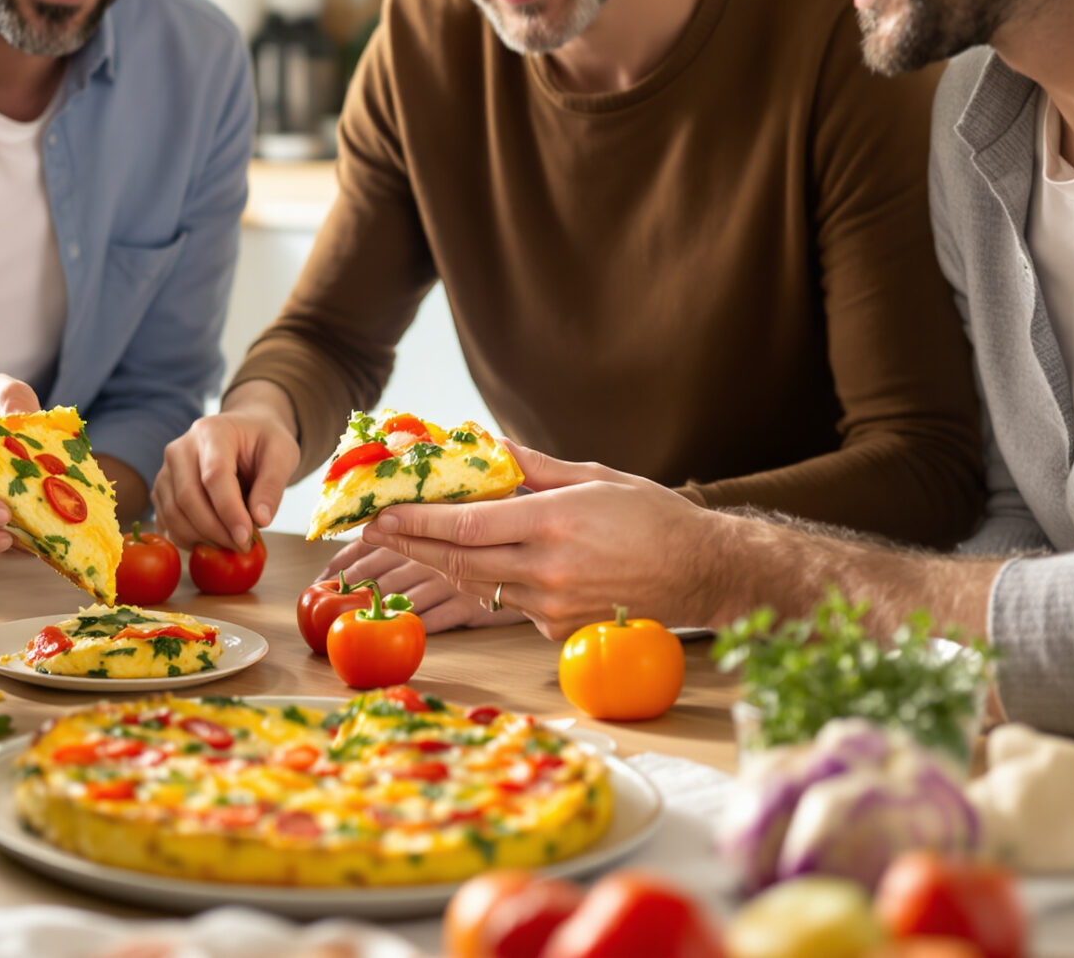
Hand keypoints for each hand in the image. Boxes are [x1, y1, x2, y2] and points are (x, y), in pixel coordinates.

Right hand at [154, 399, 297, 551]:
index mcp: (212, 432)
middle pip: (188, 498)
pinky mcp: (161, 491)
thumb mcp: (282, 454)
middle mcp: (180, 449)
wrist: (243, 433)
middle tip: (244, 546)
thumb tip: (260, 520)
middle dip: (216, 531)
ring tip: (232, 543)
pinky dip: (189, 540)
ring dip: (203, 539)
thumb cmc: (263, 442)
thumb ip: (273, 484)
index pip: (214, 475)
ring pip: (174, 515)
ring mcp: (166, 470)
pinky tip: (215, 541)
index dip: (229, 511)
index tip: (247, 538)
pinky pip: (168, 523)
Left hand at [358, 445, 716, 641]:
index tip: (382, 512)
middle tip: (370, 531)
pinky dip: (485, 581)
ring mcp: (552, 607)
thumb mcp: (593, 477)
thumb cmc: (653, 518)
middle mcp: (548, 570)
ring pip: (477, 584)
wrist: (703, 574)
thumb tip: (484, 443)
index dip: (416, 520)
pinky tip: (472, 563)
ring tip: (405, 542)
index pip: (466, 524)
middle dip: (408, 544)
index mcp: (554, 524)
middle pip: (458, 560)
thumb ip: (532, 466)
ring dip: (439, 563)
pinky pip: (507, 603)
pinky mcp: (558, 630)